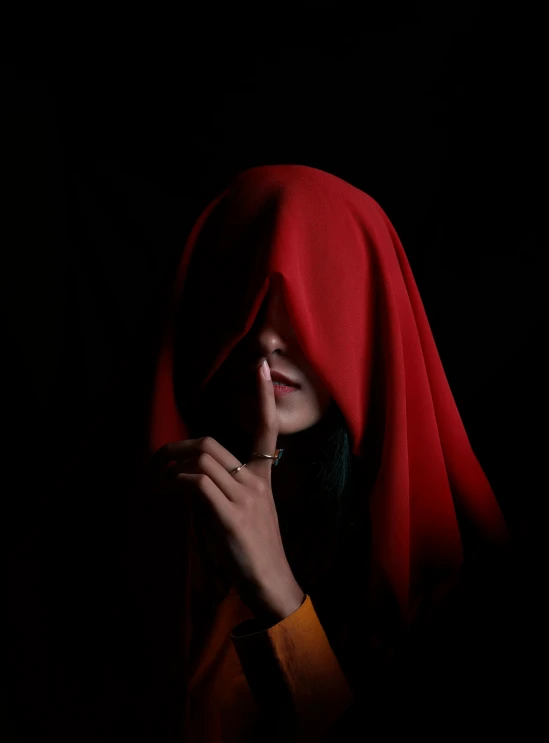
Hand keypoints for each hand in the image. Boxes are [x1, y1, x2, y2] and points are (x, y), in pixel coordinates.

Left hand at [146, 358, 304, 621]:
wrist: (271, 583)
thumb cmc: (253, 548)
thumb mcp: (242, 510)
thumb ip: (222, 487)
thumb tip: (186, 475)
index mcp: (263, 476)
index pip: (267, 429)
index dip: (262, 396)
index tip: (261, 365)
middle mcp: (255, 480)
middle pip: (209, 444)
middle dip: (174, 448)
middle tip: (153, 463)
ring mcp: (245, 498)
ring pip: (200, 461)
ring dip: (167, 468)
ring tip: (151, 482)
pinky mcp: (231, 517)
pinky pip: (196, 485)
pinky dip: (173, 484)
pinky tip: (163, 493)